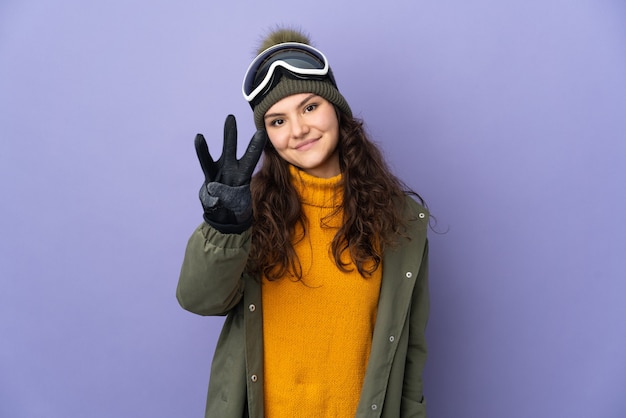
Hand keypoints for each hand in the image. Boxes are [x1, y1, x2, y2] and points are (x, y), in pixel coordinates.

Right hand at [194, 115, 266, 232]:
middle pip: (233, 148)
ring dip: (223, 136)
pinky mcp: (210, 175)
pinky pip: (205, 162)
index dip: (256, 146)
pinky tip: (200, 137)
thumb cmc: (235, 208)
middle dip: (232, 134)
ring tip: (225, 120)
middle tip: (231, 116)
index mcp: (243, 176)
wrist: (224, 216)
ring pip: (221, 151)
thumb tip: (213, 186)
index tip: (261, 131)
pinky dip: (202, 150)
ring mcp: (221, 170)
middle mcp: (233, 169)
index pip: (251, 158)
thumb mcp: (234, 204)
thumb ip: (225, 195)